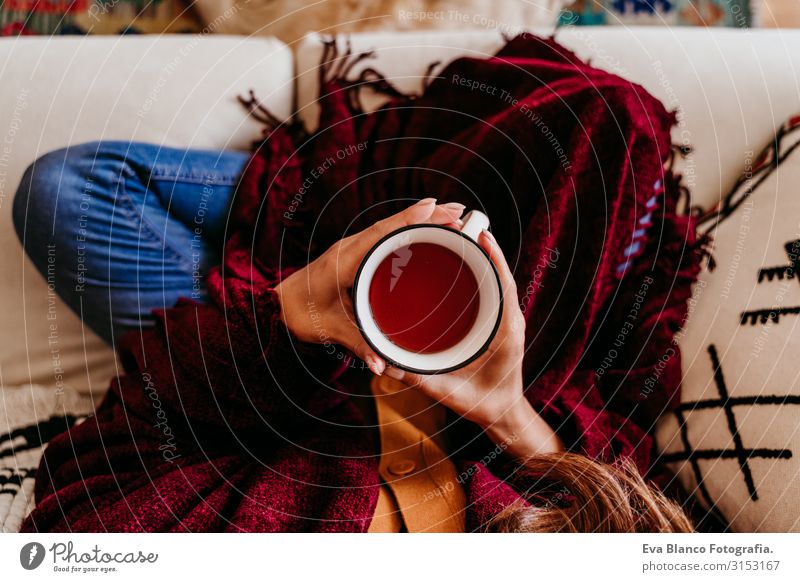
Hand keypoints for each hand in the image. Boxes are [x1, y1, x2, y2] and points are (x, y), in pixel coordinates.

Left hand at [274, 198, 465, 373]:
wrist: (279, 307)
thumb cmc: (301, 314)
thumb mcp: (330, 330)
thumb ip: (357, 345)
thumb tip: (382, 364)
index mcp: (344, 261)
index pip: (380, 235)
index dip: (408, 220)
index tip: (433, 208)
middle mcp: (350, 248)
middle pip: (391, 225)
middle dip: (425, 216)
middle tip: (457, 211)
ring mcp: (353, 248)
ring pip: (390, 227)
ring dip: (419, 219)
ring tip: (450, 215)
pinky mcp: (356, 254)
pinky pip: (385, 235)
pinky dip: (408, 228)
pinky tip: (427, 229)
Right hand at [384, 229, 563, 459]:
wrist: (501, 414)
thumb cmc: (480, 403)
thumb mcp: (447, 392)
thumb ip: (419, 379)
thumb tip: (387, 364)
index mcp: (506, 331)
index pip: (506, 286)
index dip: (496, 259)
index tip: (483, 235)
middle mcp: (510, 320)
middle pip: (502, 275)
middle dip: (486, 248)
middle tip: (464, 224)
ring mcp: (507, 319)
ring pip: (499, 279)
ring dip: (484, 257)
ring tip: (462, 234)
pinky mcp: (500, 321)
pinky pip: (494, 289)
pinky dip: (482, 271)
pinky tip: (463, 262)